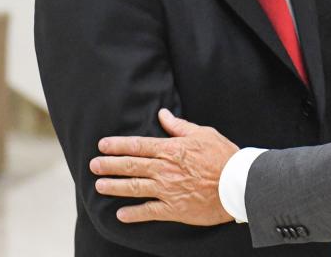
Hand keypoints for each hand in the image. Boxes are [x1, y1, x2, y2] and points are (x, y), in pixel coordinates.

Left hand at [90, 109, 238, 225]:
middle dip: (109, 165)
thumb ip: (179, 126)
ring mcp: (167, 190)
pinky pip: (149, 212)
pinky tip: (120, 215)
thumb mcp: (203, 134)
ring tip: (99, 186)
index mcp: (171, 149)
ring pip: (134, 188)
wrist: (238, 184)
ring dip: (114, 186)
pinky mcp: (174, 208)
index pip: (138, 145)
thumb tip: (163, 115)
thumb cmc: (224, 156)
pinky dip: (133, 214)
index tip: (103, 145)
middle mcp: (164, 169)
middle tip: (93, 165)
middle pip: (130, 166)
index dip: (118, 145)